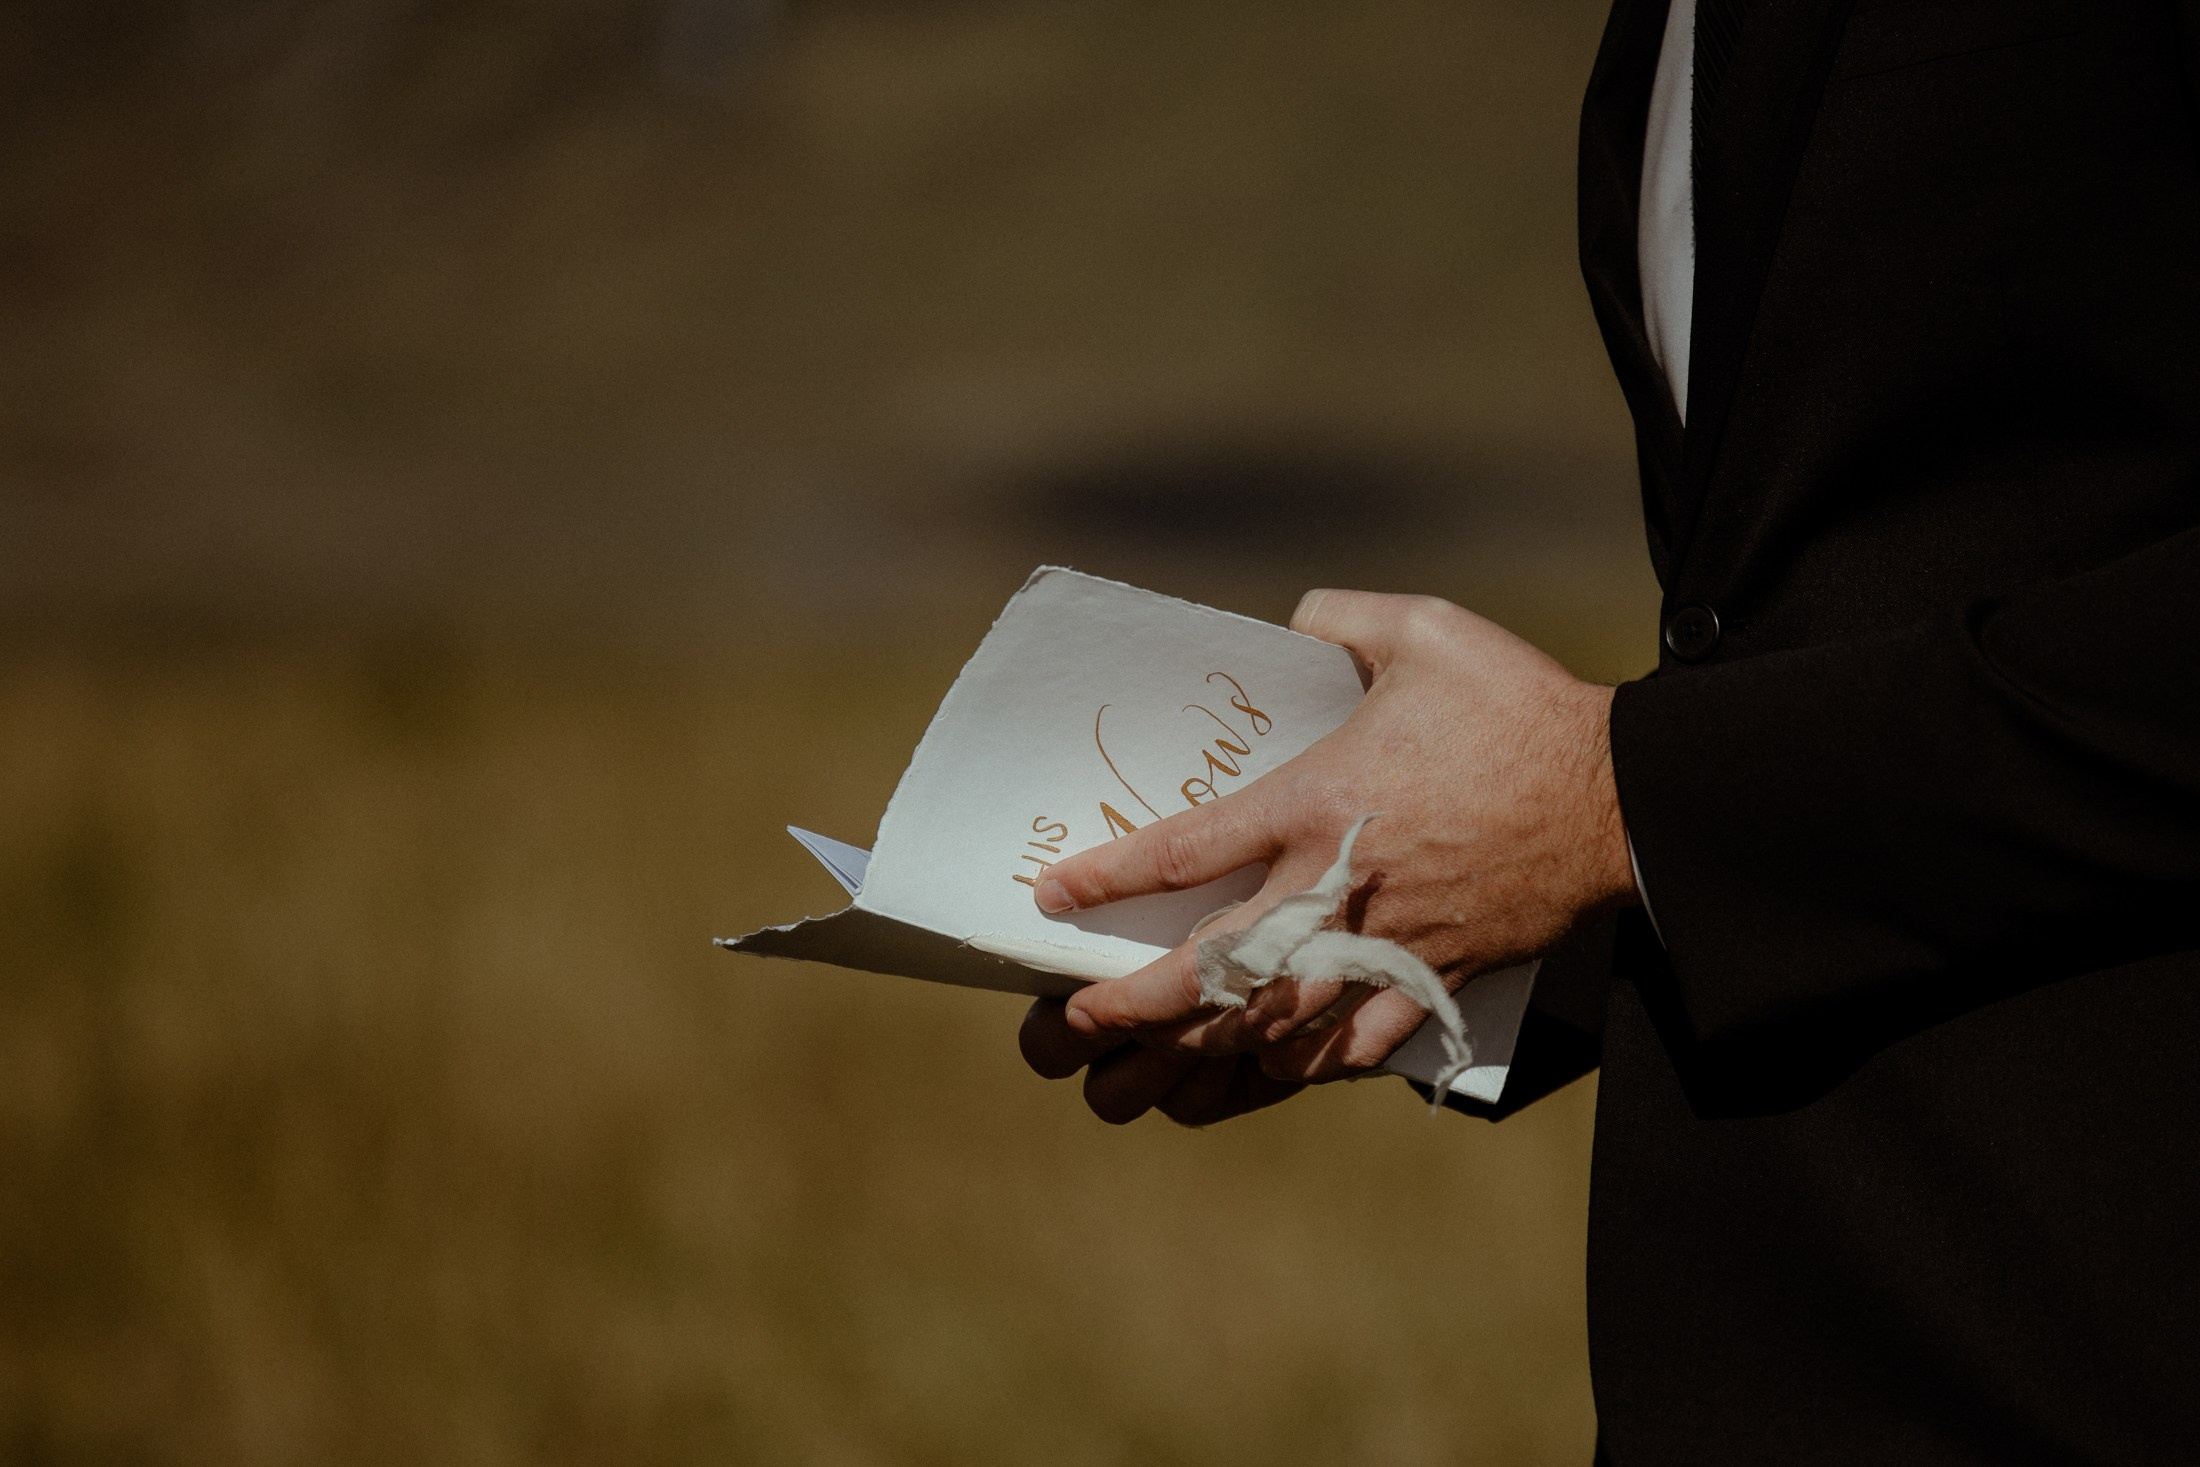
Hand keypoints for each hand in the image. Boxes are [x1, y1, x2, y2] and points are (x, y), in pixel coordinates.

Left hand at [1017, 590, 1635, 1118]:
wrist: (1623, 799)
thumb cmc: (1520, 710)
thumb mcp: (1429, 633)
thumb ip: (1344, 620)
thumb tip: (1291, 618)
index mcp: (1321, 801)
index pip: (1190, 849)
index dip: (1112, 877)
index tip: (1051, 896)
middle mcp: (1337, 887)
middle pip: (1213, 968)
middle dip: (1131, 1005)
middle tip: (1068, 1024)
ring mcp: (1383, 945)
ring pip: (1270, 1026)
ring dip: (1193, 1057)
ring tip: (1131, 1081)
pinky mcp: (1431, 979)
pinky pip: (1351, 1049)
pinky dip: (1294, 1072)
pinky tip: (1254, 1082)